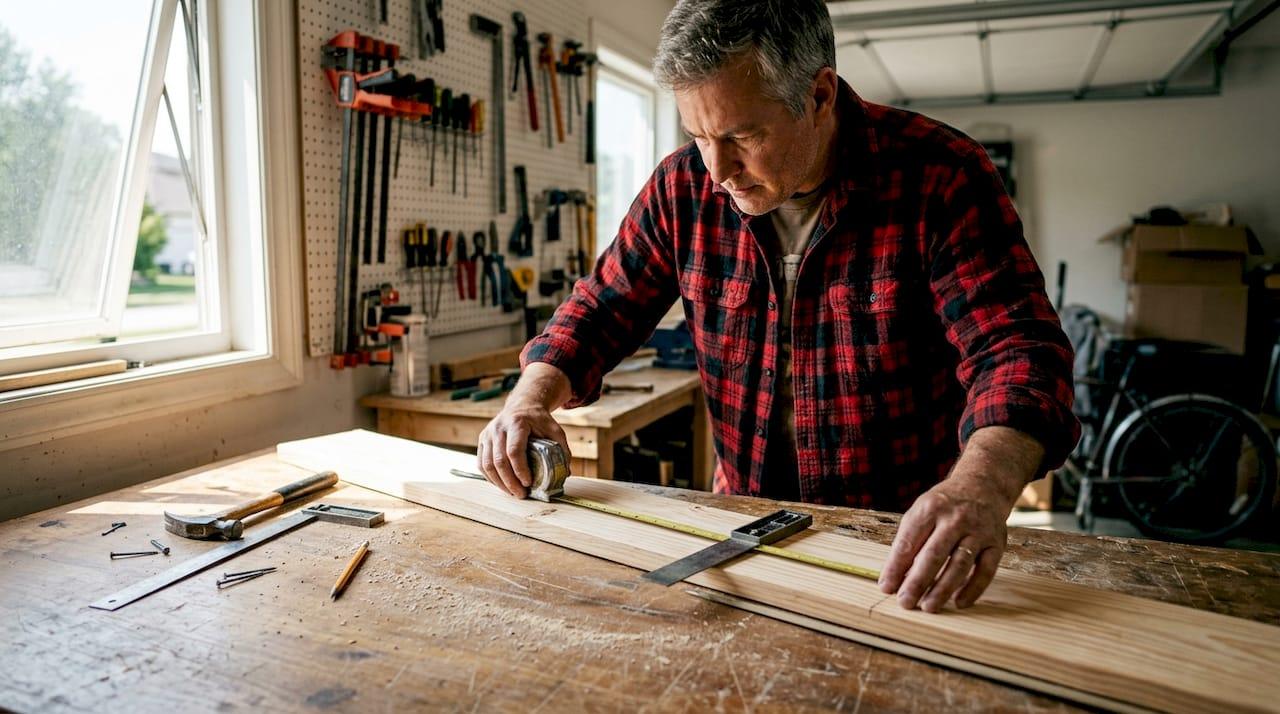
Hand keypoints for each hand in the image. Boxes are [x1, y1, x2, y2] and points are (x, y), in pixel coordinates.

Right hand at [477, 401, 569, 498]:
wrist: (522, 406)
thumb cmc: (538, 420)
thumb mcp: (555, 430)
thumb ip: (561, 450)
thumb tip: (564, 473)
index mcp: (516, 423)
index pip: (514, 451)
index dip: (520, 470)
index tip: (529, 483)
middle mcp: (498, 428)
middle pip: (499, 461)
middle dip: (510, 482)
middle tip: (521, 494)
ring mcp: (487, 434)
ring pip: (487, 465)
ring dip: (500, 483)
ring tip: (513, 492)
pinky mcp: (482, 441)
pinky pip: (481, 464)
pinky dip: (491, 478)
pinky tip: (502, 485)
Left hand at [878, 427, 1041, 611]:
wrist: (983, 486)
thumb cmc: (944, 506)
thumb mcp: (921, 512)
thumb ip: (908, 541)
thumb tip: (894, 577)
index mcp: (930, 508)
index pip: (909, 541)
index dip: (896, 567)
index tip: (886, 587)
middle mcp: (955, 518)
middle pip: (934, 555)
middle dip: (917, 581)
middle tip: (905, 603)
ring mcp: (979, 531)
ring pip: (959, 565)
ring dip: (943, 589)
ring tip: (928, 607)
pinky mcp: (997, 544)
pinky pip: (986, 571)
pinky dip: (973, 589)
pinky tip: (959, 603)